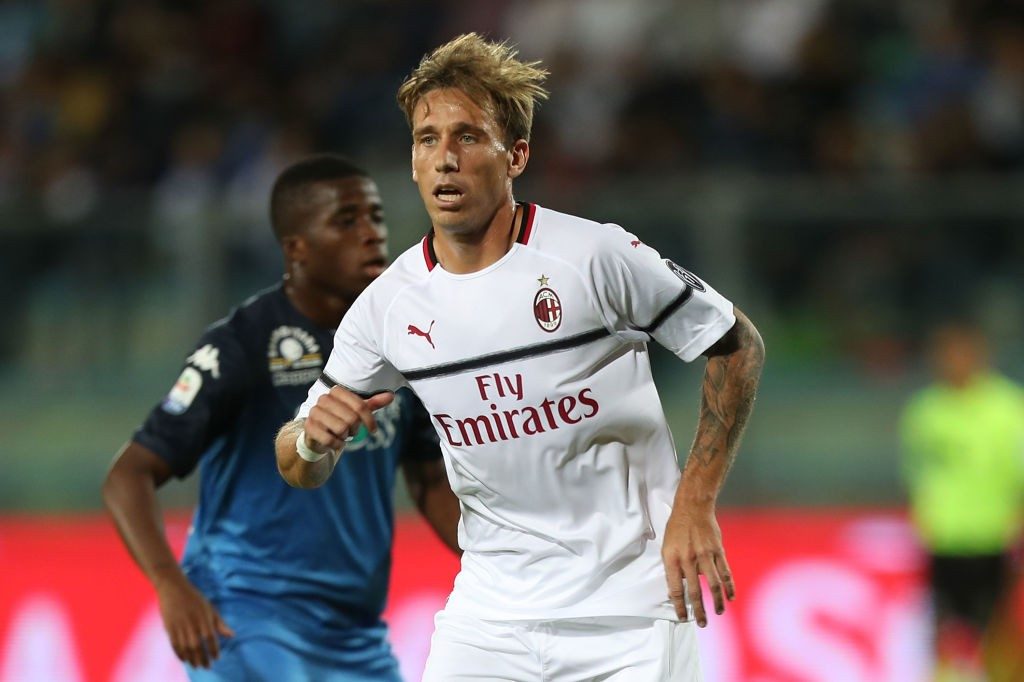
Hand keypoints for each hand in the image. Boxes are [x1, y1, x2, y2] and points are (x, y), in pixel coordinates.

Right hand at [154, 571, 233, 667]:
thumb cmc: (195, 599)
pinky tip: (184, 659)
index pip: (211, 639)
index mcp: (204, 619)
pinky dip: (179, 654)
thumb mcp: (210, 609)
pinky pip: (174, 645)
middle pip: (198, 647)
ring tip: (196, 666)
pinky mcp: (169, 628)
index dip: (214, 650)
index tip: (217, 658)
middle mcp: (193, 624)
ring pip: (186, 648)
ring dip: (191, 659)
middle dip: (203, 659)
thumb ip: (220, 623)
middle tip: (207, 667)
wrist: (173, 588)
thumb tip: (232, 635)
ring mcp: (180, 627)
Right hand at [304, 387, 394, 452]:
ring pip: (341, 428)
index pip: (360, 405)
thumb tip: (391, 395)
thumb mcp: (357, 412)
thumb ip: (373, 404)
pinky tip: (335, 442)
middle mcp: (323, 399)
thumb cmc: (341, 420)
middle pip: (352, 418)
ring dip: (345, 436)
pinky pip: (330, 440)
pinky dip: (337, 444)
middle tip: (351, 431)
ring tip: (341, 434)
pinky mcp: (309, 427)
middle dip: (355, 429)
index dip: (369, 419)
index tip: (374, 429)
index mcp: (336, 391)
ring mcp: (314, 413)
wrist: (319, 434)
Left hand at [661, 505, 733, 626]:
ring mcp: (705, 555)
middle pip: (695, 591)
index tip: (683, 618)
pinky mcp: (718, 551)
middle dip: (699, 610)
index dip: (679, 606)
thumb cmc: (677, 528)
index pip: (675, 589)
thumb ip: (671, 569)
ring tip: (718, 613)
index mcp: (672, 559)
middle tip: (702, 623)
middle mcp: (689, 559)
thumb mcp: (666, 547)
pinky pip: (725, 572)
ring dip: (717, 601)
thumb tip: (673, 591)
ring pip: (713, 584)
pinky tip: (730, 596)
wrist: (693, 507)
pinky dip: (729, 586)